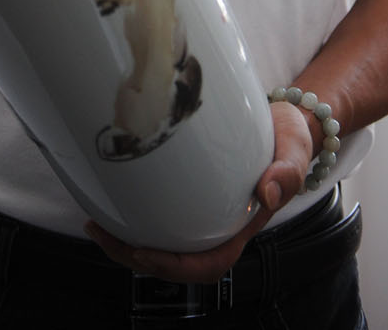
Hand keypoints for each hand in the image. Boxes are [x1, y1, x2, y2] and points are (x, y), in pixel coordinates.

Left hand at [84, 99, 312, 282]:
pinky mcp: (187, 196)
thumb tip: (267, 194)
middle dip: (133, 256)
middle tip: (99, 232)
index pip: (208, 263)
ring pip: (161, 244)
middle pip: (174, 261)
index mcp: (240, 226)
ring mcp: (201, 214)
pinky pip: (158, 219)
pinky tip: (108, 202)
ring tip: (93, 224)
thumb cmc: (287, 139)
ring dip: (125, 242)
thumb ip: (286, 172)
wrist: (282, 122)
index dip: (174, 266)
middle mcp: (217, 226)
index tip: (143, 252)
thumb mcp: (293, 151)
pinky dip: (131, 218)